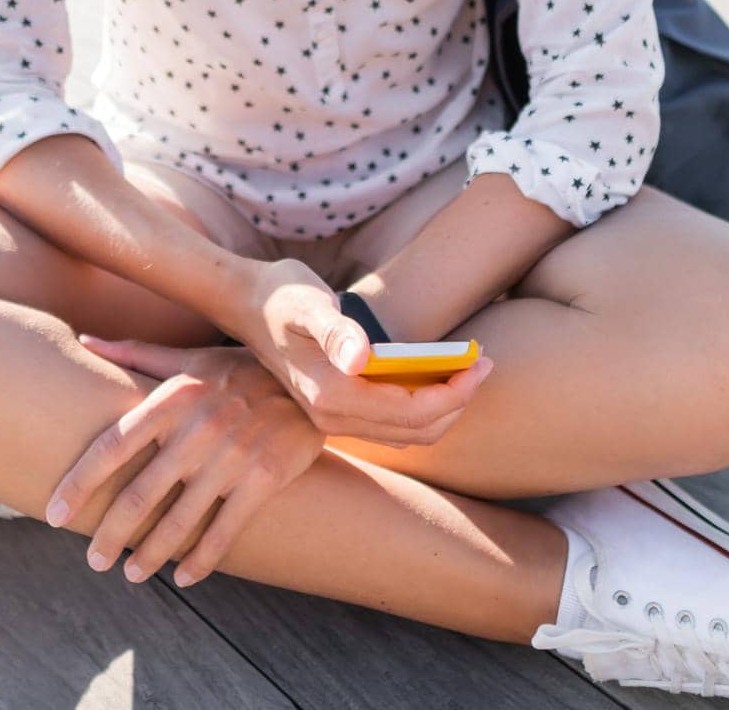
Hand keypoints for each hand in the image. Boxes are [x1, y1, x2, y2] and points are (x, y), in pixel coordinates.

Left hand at [46, 335, 326, 586]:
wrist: (313, 377)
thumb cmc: (240, 369)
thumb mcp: (191, 358)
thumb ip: (135, 355)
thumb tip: (81, 341)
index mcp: (174, 396)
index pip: (112, 445)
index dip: (79, 483)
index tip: (54, 513)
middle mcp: (199, 426)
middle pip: (139, 494)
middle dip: (110, 535)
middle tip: (93, 560)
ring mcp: (233, 456)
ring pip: (178, 522)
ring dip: (150, 556)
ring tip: (131, 573)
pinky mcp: (265, 478)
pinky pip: (224, 532)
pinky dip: (200, 561)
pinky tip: (184, 576)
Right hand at [234, 256, 493, 448]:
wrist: (244, 301)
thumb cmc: (281, 295)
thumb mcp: (309, 302)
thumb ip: (335, 331)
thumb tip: (362, 359)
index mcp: (333, 396)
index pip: (414, 412)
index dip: (455, 391)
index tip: (481, 360)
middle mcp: (333, 417)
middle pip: (418, 431)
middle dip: (458, 401)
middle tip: (484, 362)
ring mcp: (332, 418)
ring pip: (407, 433)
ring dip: (443, 407)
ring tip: (467, 367)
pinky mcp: (335, 409)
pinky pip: (391, 424)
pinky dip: (422, 406)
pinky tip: (434, 373)